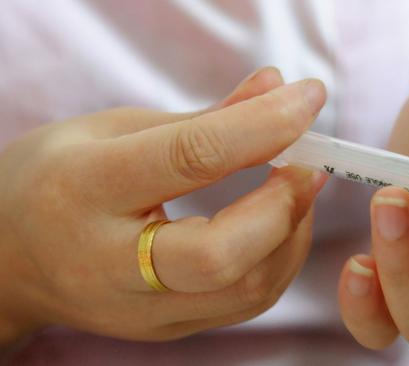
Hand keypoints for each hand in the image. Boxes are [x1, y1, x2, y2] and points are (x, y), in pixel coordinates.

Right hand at [0, 68, 326, 345]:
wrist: (9, 260)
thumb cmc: (57, 180)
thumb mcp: (114, 129)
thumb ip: (204, 117)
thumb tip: (275, 86)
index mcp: (86, 188)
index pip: (191, 158)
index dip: (263, 126)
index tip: (307, 99)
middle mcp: (111, 263)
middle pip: (223, 254)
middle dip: (284, 204)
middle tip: (306, 162)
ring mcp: (140, 309)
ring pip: (247, 289)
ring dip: (292, 232)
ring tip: (295, 187)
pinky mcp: (167, 330)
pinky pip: (246, 301)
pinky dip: (278, 257)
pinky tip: (277, 222)